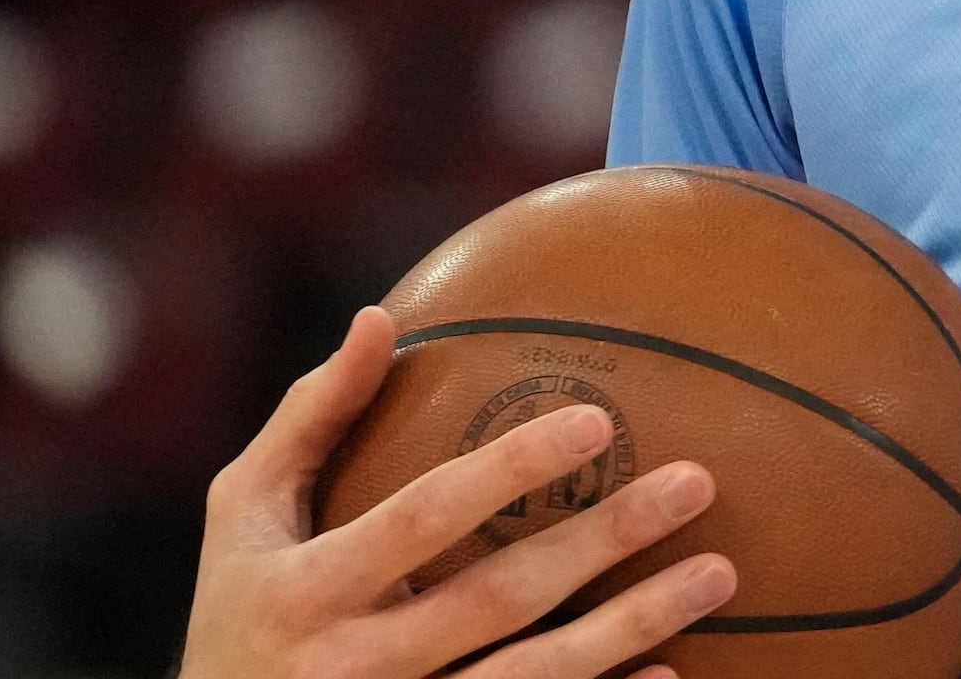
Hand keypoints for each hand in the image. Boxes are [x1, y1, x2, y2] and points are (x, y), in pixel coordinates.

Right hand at [183, 306, 738, 678]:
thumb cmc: (241, 609)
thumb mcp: (246, 516)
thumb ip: (312, 418)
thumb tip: (380, 316)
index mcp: (309, 589)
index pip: (424, 518)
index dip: (508, 472)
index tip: (597, 421)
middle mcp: (354, 665)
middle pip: (500, 599)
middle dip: (603, 540)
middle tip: (696, 483)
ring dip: (632, 628)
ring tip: (719, 572)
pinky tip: (674, 668)